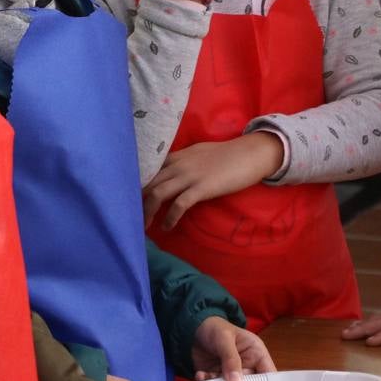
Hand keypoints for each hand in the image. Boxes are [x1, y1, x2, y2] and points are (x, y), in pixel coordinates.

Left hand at [144, 133, 284, 228]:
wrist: (250, 153)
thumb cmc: (228, 155)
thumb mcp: (199, 154)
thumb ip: (183, 163)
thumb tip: (171, 174)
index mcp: (177, 156)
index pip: (149, 170)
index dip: (137, 185)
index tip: (130, 199)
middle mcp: (178, 165)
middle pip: (148, 183)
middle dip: (137, 201)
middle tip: (132, 217)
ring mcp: (189, 176)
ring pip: (158, 193)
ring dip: (148, 212)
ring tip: (145, 226)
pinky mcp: (202, 188)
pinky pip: (179, 204)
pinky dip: (169, 218)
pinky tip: (166, 227)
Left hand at [191, 316, 276, 380]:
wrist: (195, 328)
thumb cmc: (216, 328)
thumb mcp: (224, 338)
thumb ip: (231, 358)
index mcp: (256, 353)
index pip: (268, 373)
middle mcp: (246, 366)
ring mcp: (232, 373)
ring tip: (210, 375)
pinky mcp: (217, 377)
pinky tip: (201, 374)